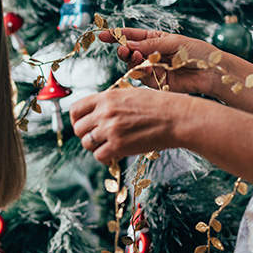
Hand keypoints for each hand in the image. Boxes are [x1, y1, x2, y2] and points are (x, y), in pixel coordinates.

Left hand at [69, 87, 187, 163]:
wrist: (177, 118)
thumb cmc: (159, 106)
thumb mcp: (130, 95)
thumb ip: (110, 102)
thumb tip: (97, 112)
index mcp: (106, 97)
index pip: (76, 109)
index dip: (76, 119)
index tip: (83, 125)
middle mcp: (105, 112)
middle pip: (78, 128)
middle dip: (86, 135)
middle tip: (97, 138)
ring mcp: (110, 129)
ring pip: (87, 143)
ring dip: (95, 147)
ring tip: (108, 146)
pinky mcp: (119, 146)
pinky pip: (99, 156)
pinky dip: (105, 158)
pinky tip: (114, 154)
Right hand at [98, 27, 220, 96]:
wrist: (211, 72)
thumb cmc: (197, 52)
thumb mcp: (174, 43)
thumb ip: (150, 44)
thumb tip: (129, 44)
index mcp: (155, 39)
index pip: (132, 36)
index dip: (116, 35)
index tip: (102, 35)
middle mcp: (150, 53)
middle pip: (129, 51)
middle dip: (123, 50)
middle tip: (123, 49)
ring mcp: (152, 68)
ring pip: (133, 65)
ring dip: (132, 60)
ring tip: (138, 56)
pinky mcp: (156, 82)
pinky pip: (142, 77)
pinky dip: (141, 72)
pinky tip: (148, 67)